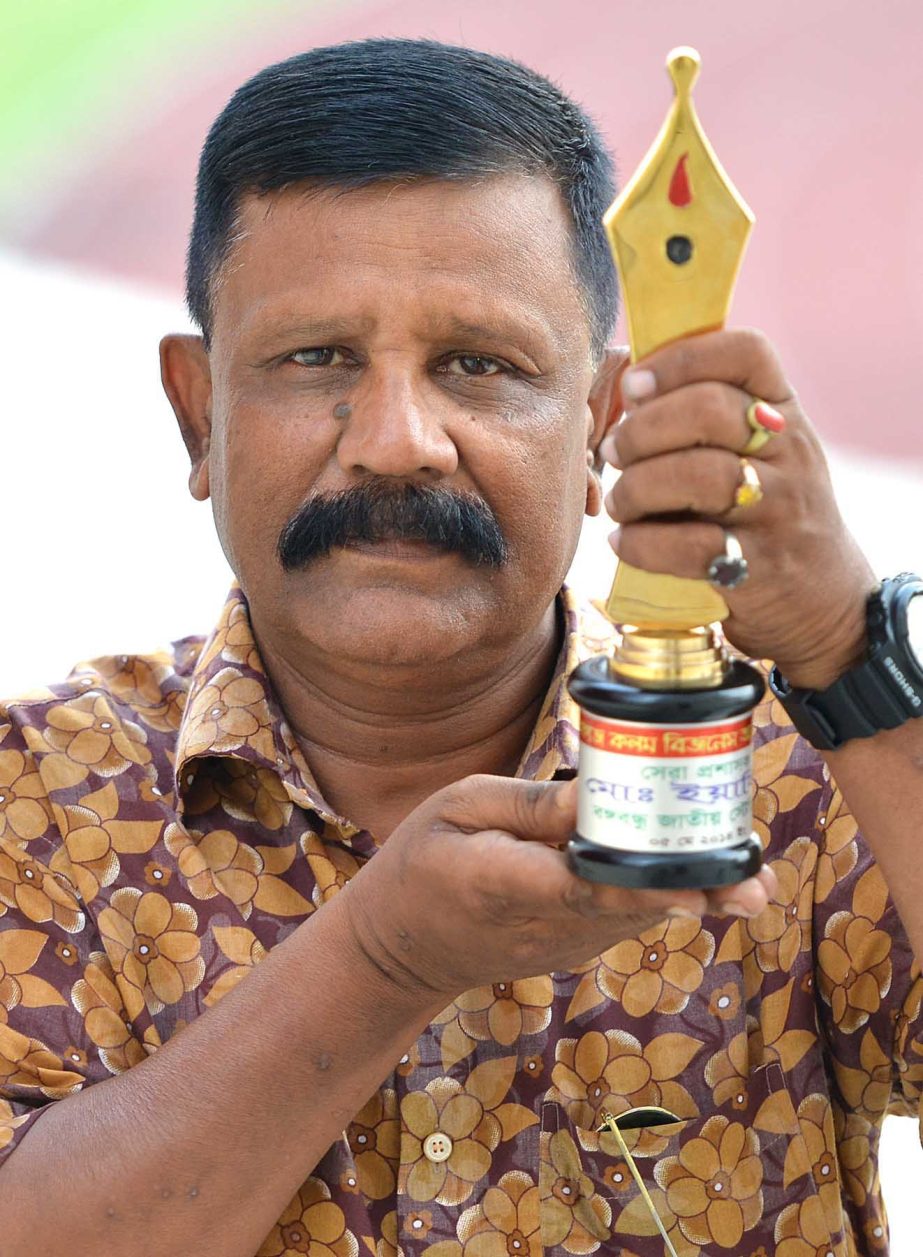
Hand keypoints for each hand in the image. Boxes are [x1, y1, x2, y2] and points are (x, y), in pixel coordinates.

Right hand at [342, 774, 775, 998]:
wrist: (402, 948)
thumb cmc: (424, 861)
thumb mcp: (457, 807)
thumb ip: (529, 805)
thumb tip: (597, 797)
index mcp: (506, 883)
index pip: (585, 887)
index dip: (647, 883)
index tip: (703, 880)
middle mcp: (546, 925)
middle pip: (632, 905)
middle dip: (698, 886)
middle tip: (756, 872)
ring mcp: (565, 944)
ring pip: (640, 914)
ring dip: (695, 890)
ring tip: (752, 869)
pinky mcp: (577, 947)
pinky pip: (628, 916)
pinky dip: (666, 891)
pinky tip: (707, 869)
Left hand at [598, 329, 876, 688]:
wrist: (824, 599)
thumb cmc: (765, 512)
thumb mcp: (760, 453)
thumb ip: (707, 417)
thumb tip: (625, 387)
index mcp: (784, 412)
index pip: (747, 352)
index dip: (681, 358)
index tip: (634, 384)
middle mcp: (790, 454)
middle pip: (710, 411)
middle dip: (642, 430)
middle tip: (615, 452)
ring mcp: (779, 511)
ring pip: (699, 476)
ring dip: (637, 488)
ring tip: (621, 503)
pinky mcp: (759, 567)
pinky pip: (689, 546)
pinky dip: (642, 544)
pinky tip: (624, 542)